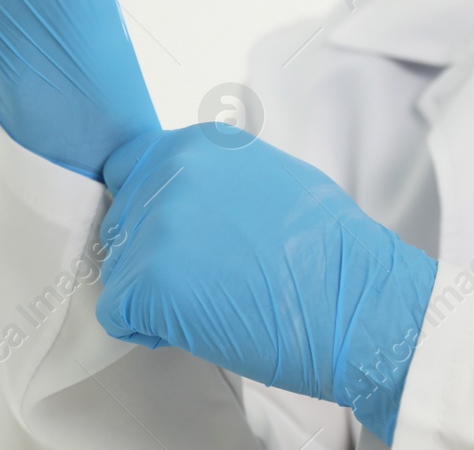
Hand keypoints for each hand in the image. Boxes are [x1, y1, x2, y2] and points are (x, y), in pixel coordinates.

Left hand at [95, 127, 437, 443]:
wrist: (357, 305)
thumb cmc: (330, 255)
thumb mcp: (272, 180)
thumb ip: (216, 178)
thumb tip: (183, 196)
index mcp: (200, 143)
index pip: (130, 170)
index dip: (146, 212)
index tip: (173, 240)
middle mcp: (172, 173)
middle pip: (120, 223)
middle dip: (148, 257)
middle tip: (200, 281)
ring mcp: (156, 225)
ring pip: (117, 268)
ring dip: (150, 294)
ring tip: (209, 304)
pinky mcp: (148, 279)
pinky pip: (116, 312)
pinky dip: (146, 329)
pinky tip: (194, 328)